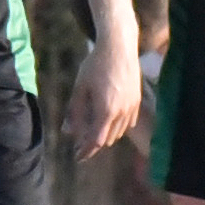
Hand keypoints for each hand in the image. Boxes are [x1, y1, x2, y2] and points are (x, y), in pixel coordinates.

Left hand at [64, 40, 140, 158]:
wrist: (119, 47)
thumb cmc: (95, 65)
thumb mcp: (80, 88)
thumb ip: (74, 111)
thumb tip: (67, 131)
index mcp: (106, 110)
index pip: (96, 140)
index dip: (86, 151)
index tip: (78, 157)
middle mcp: (122, 112)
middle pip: (108, 138)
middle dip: (93, 144)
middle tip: (80, 145)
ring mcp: (132, 107)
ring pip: (119, 132)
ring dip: (106, 135)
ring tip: (92, 133)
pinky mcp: (138, 100)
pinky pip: (128, 122)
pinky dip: (117, 127)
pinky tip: (108, 123)